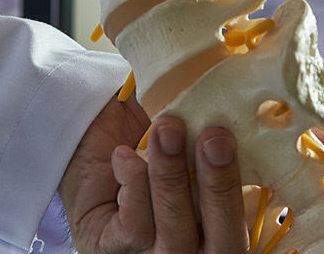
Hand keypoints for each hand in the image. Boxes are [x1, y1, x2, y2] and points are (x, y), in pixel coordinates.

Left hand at [59, 94, 248, 252]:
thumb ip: (206, 127)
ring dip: (171, 175)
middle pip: (222, 238)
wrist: (78, 153)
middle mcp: (194, 250)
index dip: (243, 187)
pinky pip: (135, 228)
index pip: (245, 220)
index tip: (232, 140)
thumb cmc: (137, 143)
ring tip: (165, 129)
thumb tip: (231, 86)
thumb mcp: (179, 134)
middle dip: (218, 184)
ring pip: (174, 231)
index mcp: (220, 227)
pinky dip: (133, 185)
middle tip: (212, 137)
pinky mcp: (115, 249)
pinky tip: (123, 156)